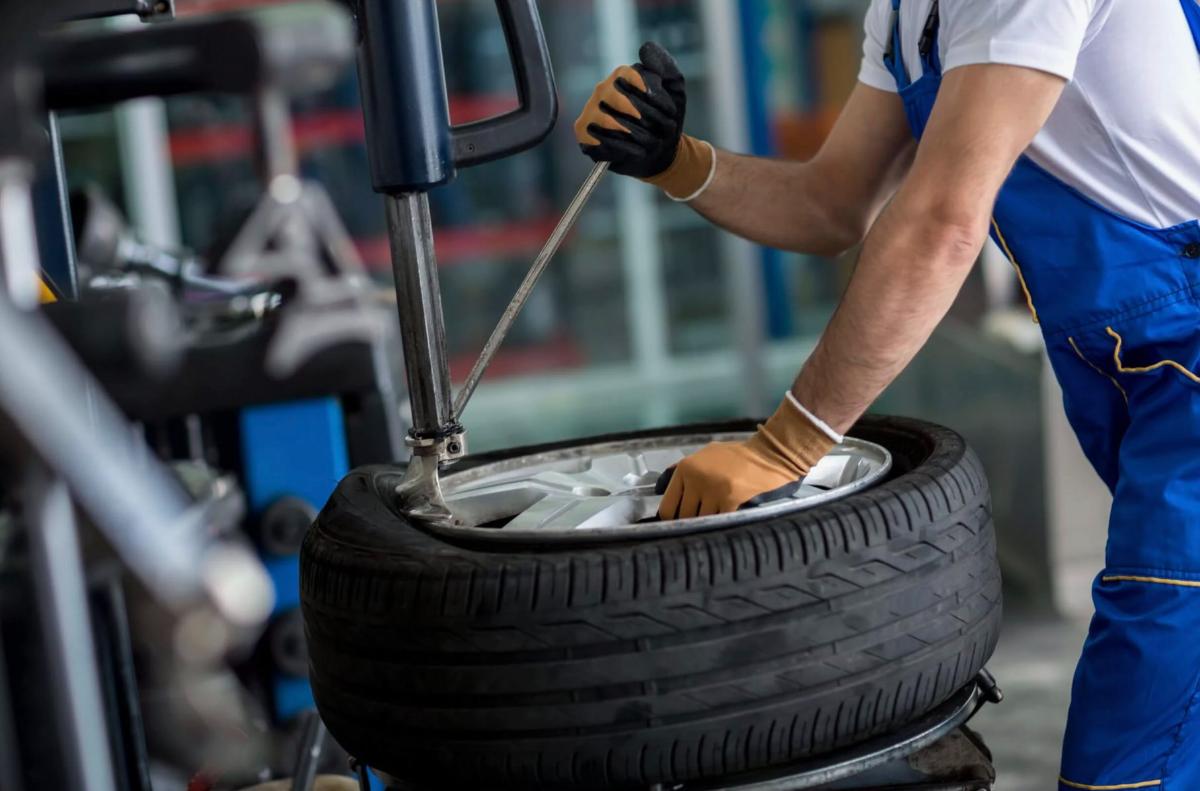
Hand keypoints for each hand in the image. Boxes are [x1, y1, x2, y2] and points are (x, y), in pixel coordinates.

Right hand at [574, 42, 713, 199]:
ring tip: (653, 143)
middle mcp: (603, 89)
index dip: (655, 96)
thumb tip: (644, 48)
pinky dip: (623, 147)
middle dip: (649, 118)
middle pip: (622, 99)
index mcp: (622, 75)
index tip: (670, 111)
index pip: (634, 77)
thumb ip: (665, 66)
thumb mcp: (674, 90)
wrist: (660, 152)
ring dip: (639, 135)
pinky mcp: (584, 131)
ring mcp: (590, 109)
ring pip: (611, 120)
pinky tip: (638, 151)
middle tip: (664, 130)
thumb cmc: (665, 119)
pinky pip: (599, 138)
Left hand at [657, 394, 838, 518]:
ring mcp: (713, 490)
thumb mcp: (705, 455)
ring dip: (708, 524)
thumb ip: (684, 471)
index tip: (678, 526)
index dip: (672, 520)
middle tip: (699, 526)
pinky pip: (720, 521)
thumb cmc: (738, 456)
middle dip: (691, 523)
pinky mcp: (731, 499)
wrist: (770, 454)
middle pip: (684, 517)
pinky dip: (723, 523)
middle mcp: (696, 479)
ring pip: (702, 521)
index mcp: (686, 468)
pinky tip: (728, 521)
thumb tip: (662, 489)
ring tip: (714, 523)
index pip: (667, 506)